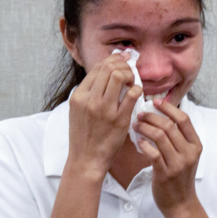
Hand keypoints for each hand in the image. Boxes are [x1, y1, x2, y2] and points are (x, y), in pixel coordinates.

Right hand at [67, 52, 141, 180]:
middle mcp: (90, 100)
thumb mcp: (78, 110)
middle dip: (123, 64)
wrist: (86, 159)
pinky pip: (132, 94)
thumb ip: (89, 92)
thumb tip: (106, 71)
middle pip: (109, 68)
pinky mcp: (119, 119)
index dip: (113, 59)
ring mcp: (104, 109)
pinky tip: (137, 93)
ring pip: (119, 76)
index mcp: (79, 96)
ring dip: (130, 74)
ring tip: (132, 81)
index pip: (97, 68)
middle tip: (130, 69)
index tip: (123, 58)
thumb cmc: (84, 135)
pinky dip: (137, 89)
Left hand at [134, 98, 202, 217]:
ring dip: (145, 128)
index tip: (155, 102)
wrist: (181, 204)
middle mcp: (189, 153)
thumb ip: (179, 139)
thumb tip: (162, 117)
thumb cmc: (180, 178)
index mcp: (195, 145)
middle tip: (140, 114)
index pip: (184, 119)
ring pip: (160, 136)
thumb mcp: (187, 156)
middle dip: (152, 117)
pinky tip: (138, 141)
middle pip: (169, 126)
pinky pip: (152, 153)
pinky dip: (143, 144)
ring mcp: (178, 164)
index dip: (169, 108)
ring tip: (136, 125)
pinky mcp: (165, 173)